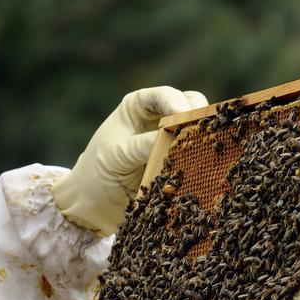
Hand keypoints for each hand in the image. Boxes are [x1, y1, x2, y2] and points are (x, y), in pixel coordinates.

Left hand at [52, 87, 207, 234]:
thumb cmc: (98, 171)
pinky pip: (197, 155)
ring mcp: (172, 138)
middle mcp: (159, 116)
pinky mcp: (180, 161)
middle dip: (198, 117)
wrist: (94, 203)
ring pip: (199, 129)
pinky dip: (202, 158)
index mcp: (139, 105)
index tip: (185, 117)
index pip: (165, 96)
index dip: (178, 103)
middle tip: (201, 133)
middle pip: (191, 106)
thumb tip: (175, 137)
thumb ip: (145, 144)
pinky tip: (204, 164)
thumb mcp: (118, 155)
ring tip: (205, 148)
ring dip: (203, 137)